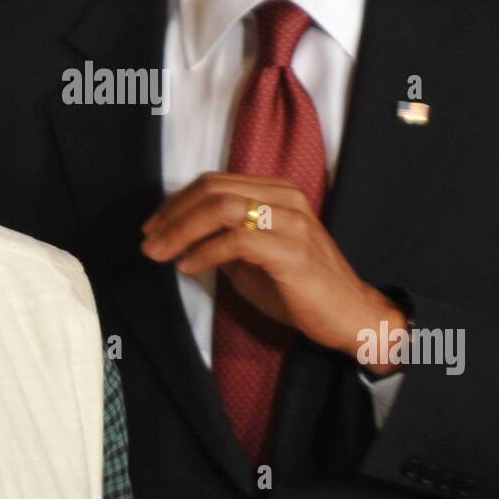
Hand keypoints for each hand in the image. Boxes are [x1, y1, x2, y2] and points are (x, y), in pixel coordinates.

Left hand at [140, 171, 405, 372]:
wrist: (350, 315)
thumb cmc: (301, 289)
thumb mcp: (254, 259)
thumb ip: (224, 241)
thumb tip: (183, 237)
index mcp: (276, 192)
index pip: (214, 182)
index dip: (176, 202)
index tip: (152, 227)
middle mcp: (284, 198)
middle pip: (213, 189)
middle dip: (172, 214)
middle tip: (148, 241)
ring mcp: (291, 222)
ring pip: (222, 207)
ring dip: (181, 230)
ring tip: (159, 254)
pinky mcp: (292, 252)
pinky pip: (237, 240)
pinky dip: (205, 252)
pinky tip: (187, 266)